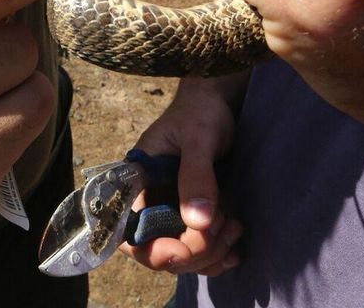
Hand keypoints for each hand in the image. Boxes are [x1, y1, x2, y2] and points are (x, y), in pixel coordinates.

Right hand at [120, 79, 241, 276]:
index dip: (150, 249)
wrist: (216, 107)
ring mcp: (170, 212)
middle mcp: (148, 202)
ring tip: (236, 226)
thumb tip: (198, 222)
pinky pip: (198, 252)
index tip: (183, 248)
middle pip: (157, 250)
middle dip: (193, 250)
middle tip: (226, 226)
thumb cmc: (200, 113)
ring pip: (181, 255)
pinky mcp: (191, 217)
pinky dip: (217, 257)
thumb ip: (197, 175)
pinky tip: (236, 248)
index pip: (127, 231)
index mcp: (136, 183)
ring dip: (210, 253)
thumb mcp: (199, 138)